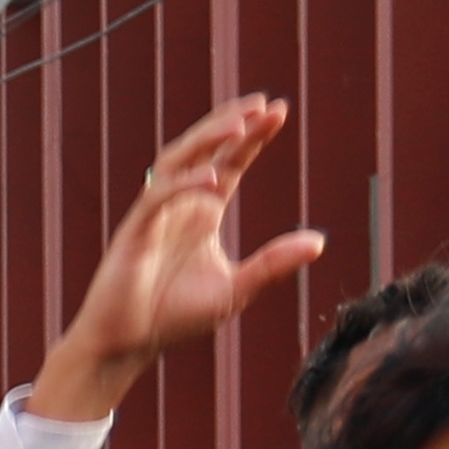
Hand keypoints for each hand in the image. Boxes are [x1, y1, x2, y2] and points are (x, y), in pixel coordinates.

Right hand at [31, 99, 322, 427]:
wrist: (128, 343)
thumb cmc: (175, 316)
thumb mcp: (237, 288)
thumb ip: (273, 263)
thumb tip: (319, 241)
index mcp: (203, 212)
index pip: (230, 162)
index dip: (252, 137)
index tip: (278, 111)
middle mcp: (179, 204)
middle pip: (204, 148)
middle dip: (231, 123)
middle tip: (264, 105)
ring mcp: (154, 214)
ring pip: (177, 160)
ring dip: (206, 139)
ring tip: (239, 125)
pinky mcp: (134, 232)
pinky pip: (157, 198)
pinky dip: (183, 185)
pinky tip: (212, 180)